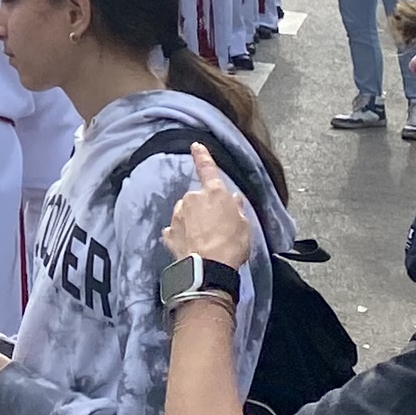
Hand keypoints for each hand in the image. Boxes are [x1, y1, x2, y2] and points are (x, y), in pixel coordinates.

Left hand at [161, 151, 257, 266]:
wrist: (209, 268)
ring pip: (185, 212)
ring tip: (206, 240)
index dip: (202, 156)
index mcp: (214, 193)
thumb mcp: (245, 225)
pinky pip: (176, 231)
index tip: (196, 145)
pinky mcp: (170, 234)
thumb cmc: (231, 245)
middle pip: (197, 197)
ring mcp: (178, 216)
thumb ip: (237, 209)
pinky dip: (182, 236)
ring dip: (192, 222)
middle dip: (204, 208)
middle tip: (217, 227)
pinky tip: (191, 246)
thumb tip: (234, 200)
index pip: (208, 168)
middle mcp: (192, 199)